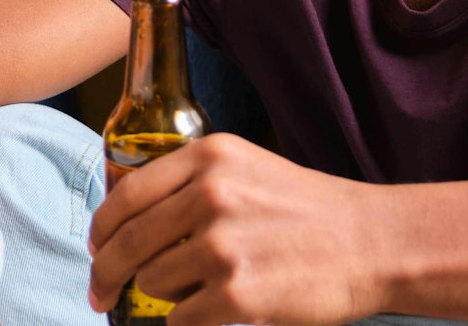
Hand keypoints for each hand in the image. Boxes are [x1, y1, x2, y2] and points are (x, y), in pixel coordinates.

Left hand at [89, 133, 381, 325]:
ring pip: (152, 283)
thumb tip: (130, 221)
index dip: (102, 229)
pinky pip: (180, 321)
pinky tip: (206, 315)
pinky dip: (185, 324)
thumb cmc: (309, 210)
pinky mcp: (235, 295)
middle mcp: (209, 196)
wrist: (371, 243)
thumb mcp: (247, 168)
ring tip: (194, 293)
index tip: (96, 249)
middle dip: (105, 275)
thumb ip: (191, 183)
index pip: (126, 195)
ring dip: (163, 297)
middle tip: (100, 294)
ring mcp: (221, 247)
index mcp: (208, 158)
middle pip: (126, 244)